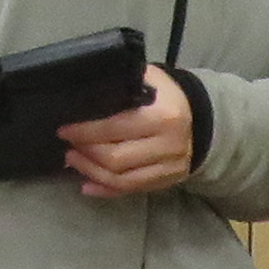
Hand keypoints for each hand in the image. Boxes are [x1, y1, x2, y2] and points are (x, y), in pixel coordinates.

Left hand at [57, 71, 198, 200]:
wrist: (203, 118)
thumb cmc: (166, 96)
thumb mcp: (150, 78)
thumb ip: (123, 83)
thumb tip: (85, 91)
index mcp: (162, 116)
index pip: (115, 128)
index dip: (86, 131)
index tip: (65, 129)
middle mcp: (168, 144)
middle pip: (116, 158)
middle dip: (86, 153)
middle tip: (68, 145)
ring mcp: (169, 167)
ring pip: (122, 179)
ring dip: (91, 172)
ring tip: (73, 160)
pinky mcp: (167, 181)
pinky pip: (131, 190)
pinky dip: (106, 189)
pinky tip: (87, 185)